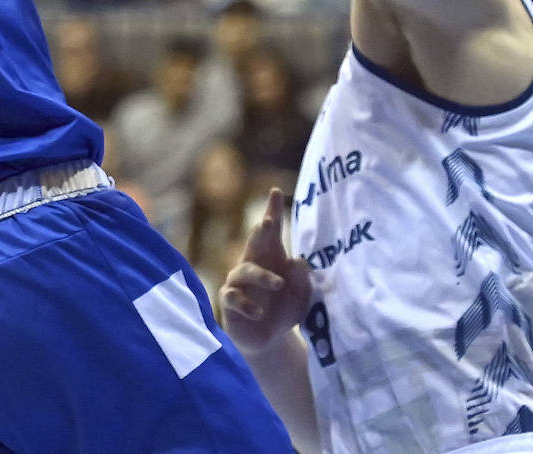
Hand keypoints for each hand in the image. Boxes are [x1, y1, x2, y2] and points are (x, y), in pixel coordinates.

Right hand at [220, 188, 312, 355]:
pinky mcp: (230, 302)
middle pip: (254, 242)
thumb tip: (299, 260)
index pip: (272, 231)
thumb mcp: (301, 296)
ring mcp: (239, 282)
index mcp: (272, 257)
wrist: (268, 340)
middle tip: (268, 221)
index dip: (272, 211)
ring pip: (245, 270)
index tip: (275, 191)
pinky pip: (233, 297)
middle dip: (261, 231)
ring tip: (279, 284)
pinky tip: (258, 313)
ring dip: (262, 275)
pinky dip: (246, 304)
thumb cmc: (284, 309)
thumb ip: (302, 279)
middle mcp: (253, 264)